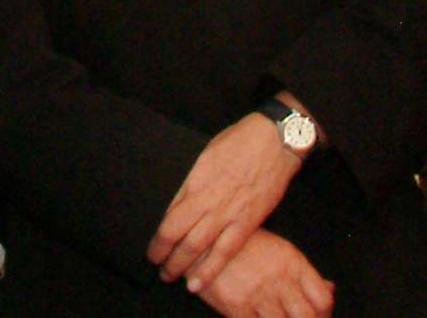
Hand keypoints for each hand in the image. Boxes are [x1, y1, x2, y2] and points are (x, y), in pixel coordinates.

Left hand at [150, 107, 303, 291]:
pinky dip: (209, 270)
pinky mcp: (247, 223)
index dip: (157, 235)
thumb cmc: (239, 141)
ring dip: (180, 265)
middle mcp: (207, 201)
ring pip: (196, 247)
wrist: (274, 141)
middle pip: (177, 234)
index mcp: (195, 182)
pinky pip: (225, 252)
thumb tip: (176, 200)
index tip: (152, 245)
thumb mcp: (205, 155)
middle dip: (163, 254)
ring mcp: (227, 214)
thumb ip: (192, 181)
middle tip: (155, 265)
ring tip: (169, 277)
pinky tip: (197, 284)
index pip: (168, 215)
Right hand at [193, 228, 332, 317]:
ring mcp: (257, 294)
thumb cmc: (246, 245)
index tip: (317, 317)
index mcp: (293, 264)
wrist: (204, 241)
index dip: (324, 315)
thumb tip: (330, 289)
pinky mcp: (236, 306)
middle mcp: (278, 280)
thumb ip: (306, 273)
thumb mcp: (281, 251)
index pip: (323, 300)